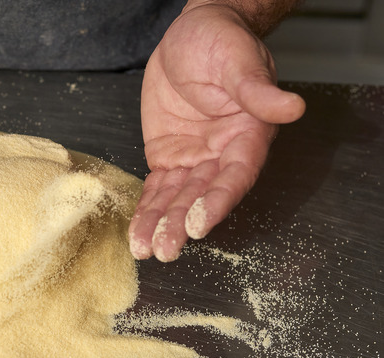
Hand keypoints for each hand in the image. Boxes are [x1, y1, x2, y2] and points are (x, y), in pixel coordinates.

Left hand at [129, 4, 304, 261]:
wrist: (191, 36)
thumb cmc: (222, 43)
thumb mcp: (239, 63)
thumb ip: (258, 91)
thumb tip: (292, 107)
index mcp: (248, 136)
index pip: (235, 176)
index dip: (218, 201)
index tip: (199, 224)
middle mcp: (222, 155)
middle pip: (202, 195)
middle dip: (182, 223)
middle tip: (166, 249)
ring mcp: (194, 159)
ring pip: (177, 198)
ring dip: (161, 224)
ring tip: (145, 250)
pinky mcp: (168, 157)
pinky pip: (156, 188)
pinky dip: (146, 209)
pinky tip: (137, 233)